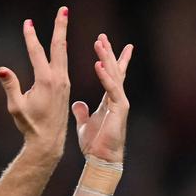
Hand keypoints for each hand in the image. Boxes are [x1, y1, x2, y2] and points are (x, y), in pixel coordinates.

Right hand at [0, 7, 70, 154]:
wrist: (49, 140)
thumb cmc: (30, 125)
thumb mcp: (16, 106)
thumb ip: (10, 85)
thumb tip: (1, 68)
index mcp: (46, 80)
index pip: (37, 52)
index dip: (31, 36)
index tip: (28, 22)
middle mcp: (58, 78)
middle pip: (59, 46)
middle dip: (60, 26)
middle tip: (64, 9)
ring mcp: (64, 82)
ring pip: (63, 53)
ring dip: (62, 35)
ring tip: (62, 20)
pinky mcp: (65, 86)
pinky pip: (63, 63)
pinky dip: (61, 50)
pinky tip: (61, 46)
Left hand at [72, 34, 133, 162]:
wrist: (101, 159)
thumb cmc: (94, 144)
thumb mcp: (84, 123)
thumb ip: (82, 111)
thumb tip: (76, 103)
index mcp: (108, 100)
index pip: (110, 75)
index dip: (109, 59)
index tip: (105, 44)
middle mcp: (116, 98)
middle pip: (114, 70)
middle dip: (108, 52)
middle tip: (101, 36)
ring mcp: (119, 102)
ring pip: (114, 75)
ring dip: (106, 58)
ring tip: (99, 43)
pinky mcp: (119, 109)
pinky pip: (112, 89)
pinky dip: (105, 77)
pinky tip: (99, 65)